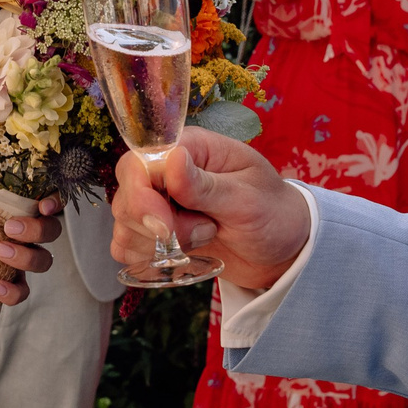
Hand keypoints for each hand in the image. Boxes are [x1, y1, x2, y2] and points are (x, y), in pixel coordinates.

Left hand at [0, 186, 60, 303]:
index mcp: (11, 206)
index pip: (45, 200)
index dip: (55, 202)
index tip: (43, 206)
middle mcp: (20, 232)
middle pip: (51, 231)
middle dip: (38, 230)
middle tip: (10, 229)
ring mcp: (14, 260)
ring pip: (42, 260)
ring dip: (27, 258)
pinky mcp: (3, 283)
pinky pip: (21, 291)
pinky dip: (14, 291)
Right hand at [112, 129, 307, 288]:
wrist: (284, 246)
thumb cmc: (273, 212)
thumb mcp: (248, 199)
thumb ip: (206, 186)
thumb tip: (173, 159)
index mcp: (189, 148)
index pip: (138, 163)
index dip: (142, 198)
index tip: (165, 228)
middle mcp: (166, 171)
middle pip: (126, 196)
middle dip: (156, 227)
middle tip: (205, 232)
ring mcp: (158, 202)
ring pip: (124, 224)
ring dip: (158, 245)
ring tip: (205, 237)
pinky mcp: (155, 233)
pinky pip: (127, 246)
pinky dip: (149, 258)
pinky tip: (183, 255)